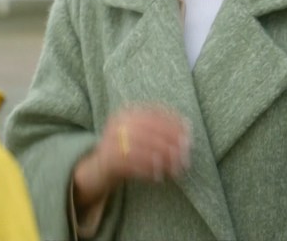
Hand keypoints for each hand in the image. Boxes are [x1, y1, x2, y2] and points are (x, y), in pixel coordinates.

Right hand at [73, 106, 190, 207]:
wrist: (97, 166)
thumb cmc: (126, 148)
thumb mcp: (139, 132)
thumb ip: (158, 128)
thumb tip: (187, 128)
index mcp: (126, 112)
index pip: (153, 112)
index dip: (173, 121)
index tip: (188, 131)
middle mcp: (118, 123)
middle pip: (150, 129)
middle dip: (171, 140)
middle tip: (186, 151)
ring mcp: (111, 140)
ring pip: (144, 147)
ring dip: (163, 158)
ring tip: (177, 166)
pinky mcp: (109, 158)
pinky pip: (134, 164)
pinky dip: (149, 170)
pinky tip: (160, 175)